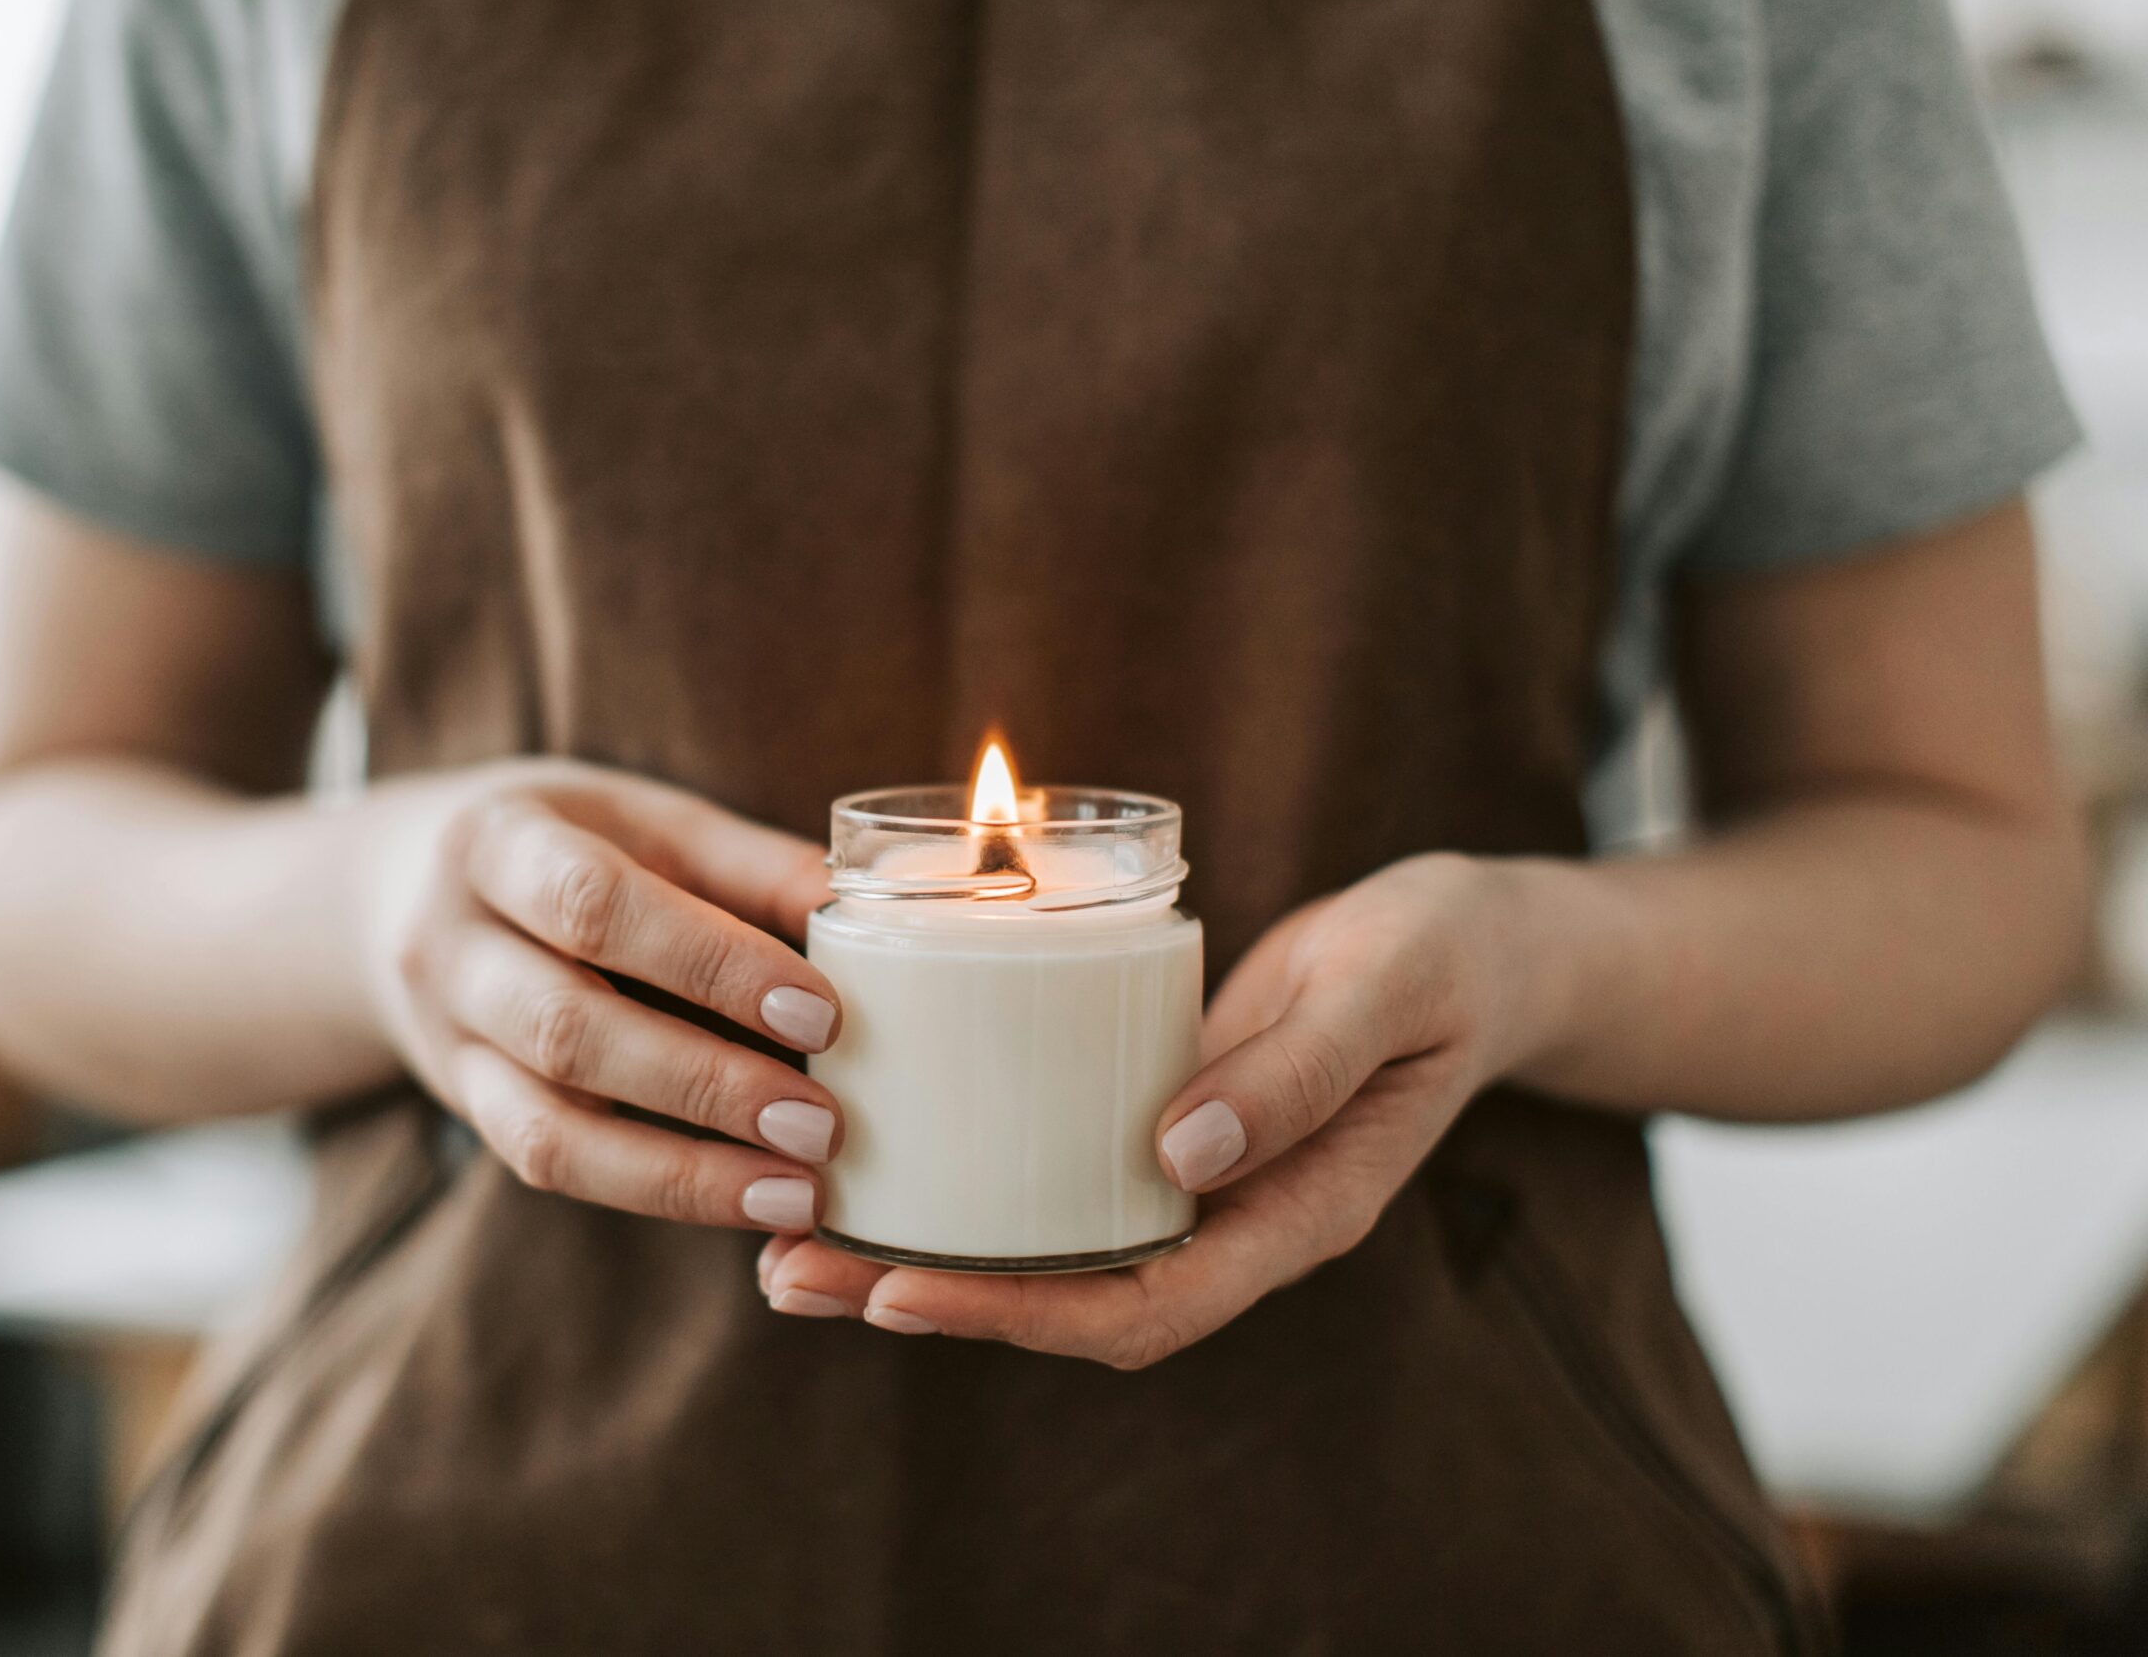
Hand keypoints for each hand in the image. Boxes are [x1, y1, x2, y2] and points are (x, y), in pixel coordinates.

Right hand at [372, 760, 845, 1233]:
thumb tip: (872, 902)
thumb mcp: (640, 820)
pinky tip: (744, 1200)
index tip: (821, 1012)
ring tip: (796, 1192)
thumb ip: (748, 865)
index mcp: (496, 844)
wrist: (396, 894)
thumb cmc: (562, 845)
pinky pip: (551, 1168)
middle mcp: (450, 948)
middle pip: (566, 1030)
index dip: (709, 963)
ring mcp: (447, 1042)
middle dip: (704, 1084)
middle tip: (822, 1125)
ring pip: (546, 1129)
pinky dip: (654, 1192)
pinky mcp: (467, 1110)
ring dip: (681, 1173)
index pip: (596, 906)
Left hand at [758, 852, 1551, 1367]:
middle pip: (1068, 1302)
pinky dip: (967, 1180)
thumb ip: (1297, 1070)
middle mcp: (1230, 1219)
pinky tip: (883, 1152)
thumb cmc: (1438, 958)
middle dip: (931, 1299)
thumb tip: (1178, 1157)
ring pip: (1047, 1250)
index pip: (1142, 1307)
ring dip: (925, 1250)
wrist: (1467, 943)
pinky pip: (1052, 1178)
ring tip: (793, 1238)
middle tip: (792, 1273)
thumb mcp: (1384, 991)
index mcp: (1293, 1216)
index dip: (1017, 1316)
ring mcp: (1190, 1180)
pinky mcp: (1156, 1125)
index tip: (900, 1292)